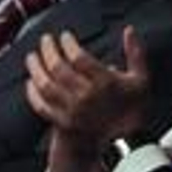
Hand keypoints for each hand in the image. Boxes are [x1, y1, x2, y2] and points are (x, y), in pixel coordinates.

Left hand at [25, 28, 149, 141]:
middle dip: (49, 51)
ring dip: (36, 69)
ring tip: (32, 57)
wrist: (123, 140)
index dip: (68, 44)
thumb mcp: (141, 78)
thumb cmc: (132, 107)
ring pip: (46, 86)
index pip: (79, 58)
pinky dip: (32, 94)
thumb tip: (129, 30)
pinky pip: (41, 106)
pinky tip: (30, 82)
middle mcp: (86, 96)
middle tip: (45, 40)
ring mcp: (72, 110)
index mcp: (105, 83)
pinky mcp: (62, 122)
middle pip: (59, 69)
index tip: (64, 36)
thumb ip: (135, 52)